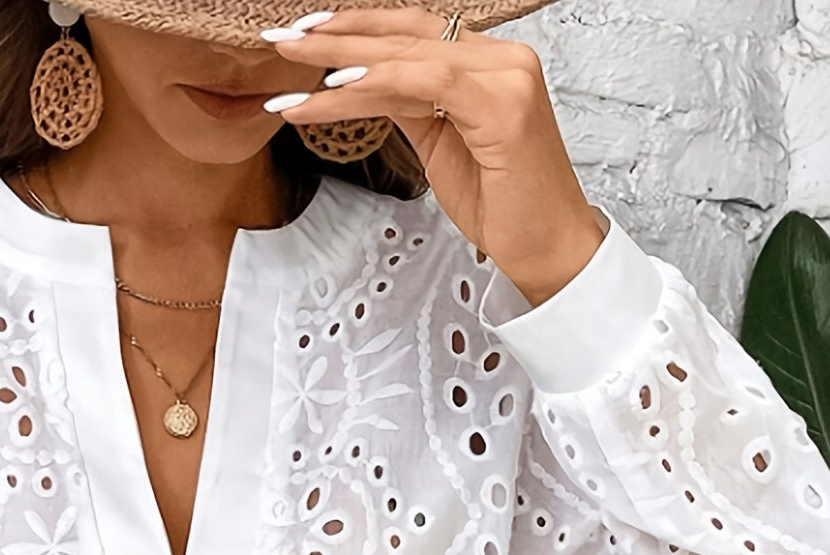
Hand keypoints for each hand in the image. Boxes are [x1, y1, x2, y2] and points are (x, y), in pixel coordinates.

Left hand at [265, 6, 607, 305]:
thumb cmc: (503, 207)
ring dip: (342, 59)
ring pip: (408, 56)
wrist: (546, 249)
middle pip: (405, 34)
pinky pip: (426, 82)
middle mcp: (501, 59)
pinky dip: (378, 83)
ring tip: (292, 63)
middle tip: (283, 40)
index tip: (305, 35)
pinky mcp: (503, 105)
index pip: (412, 33)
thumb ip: (410, 107)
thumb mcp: (440, 147)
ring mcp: (506, 76)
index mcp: (488, 64)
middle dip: (336, 36)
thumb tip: (364, 86)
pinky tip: (336, 87)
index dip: (357, 31)